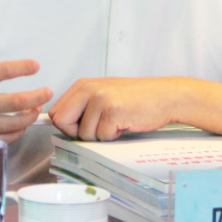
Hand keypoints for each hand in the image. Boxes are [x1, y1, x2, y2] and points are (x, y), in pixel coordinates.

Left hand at [48, 77, 183, 140]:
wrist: (164, 96)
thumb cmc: (136, 99)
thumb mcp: (103, 95)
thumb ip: (81, 106)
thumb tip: (59, 124)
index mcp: (83, 85)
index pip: (56, 112)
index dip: (67, 125)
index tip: (82, 126)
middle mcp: (89, 89)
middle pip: (62, 122)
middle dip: (77, 132)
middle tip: (99, 127)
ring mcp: (100, 99)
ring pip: (84, 134)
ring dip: (101, 134)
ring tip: (117, 121)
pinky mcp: (113, 111)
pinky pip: (102, 136)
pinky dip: (114, 136)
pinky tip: (125, 123)